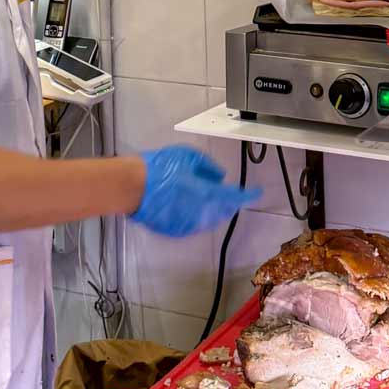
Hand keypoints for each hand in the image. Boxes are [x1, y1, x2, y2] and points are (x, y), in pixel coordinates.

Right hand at [130, 146, 260, 237]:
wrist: (132, 187)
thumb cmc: (161, 168)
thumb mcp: (188, 156)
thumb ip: (208, 167)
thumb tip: (220, 177)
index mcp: (208, 194)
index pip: (235, 197)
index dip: (248, 195)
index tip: (256, 193)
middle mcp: (202, 213)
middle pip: (223, 211)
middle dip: (227, 202)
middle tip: (222, 191)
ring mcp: (188, 225)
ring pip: (208, 219)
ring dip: (211, 209)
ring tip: (200, 195)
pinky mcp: (176, 231)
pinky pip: (193, 223)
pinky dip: (195, 215)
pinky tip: (183, 204)